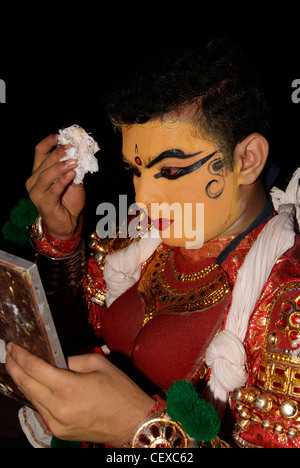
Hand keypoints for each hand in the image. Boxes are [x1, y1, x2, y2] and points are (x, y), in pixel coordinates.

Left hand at [6, 343, 153, 445]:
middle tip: (9, 354)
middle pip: (26, 385)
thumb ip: (73, 360)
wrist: (132, 422)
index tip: (13, 346)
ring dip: (23, 382)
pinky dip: (35, 396)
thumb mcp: (99, 364)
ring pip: (31, 399)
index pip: (34, 368)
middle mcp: (58, 407)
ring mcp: (57, 423)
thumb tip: (58, 361)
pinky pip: (41, 410)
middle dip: (14, 367)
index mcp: (68, 387)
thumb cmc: (121, 392)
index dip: (20, 355)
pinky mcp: (60, 431)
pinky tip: (34, 385)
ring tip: (17, 367)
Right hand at [26, 134, 85, 238]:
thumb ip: (75, 168)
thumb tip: (82, 153)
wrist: (67, 223)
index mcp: (39, 172)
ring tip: (74, 162)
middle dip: (58, 154)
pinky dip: (62, 181)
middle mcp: (34, 181)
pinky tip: (71, 174)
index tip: (59, 136)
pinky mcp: (44, 203)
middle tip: (72, 148)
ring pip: (46, 175)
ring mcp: (37, 193)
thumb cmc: (68, 201)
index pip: (39, 152)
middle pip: (44, 162)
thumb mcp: (74, 180)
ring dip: (61, 166)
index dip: (48, 142)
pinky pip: (53, 189)